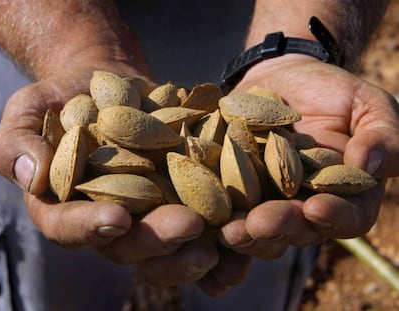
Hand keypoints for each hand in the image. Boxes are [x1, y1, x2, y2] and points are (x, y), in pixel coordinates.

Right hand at [0, 66, 219, 285]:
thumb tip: (31, 175)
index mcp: (66, 206)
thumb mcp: (30, 110)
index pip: (70, 227)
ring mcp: (147, 212)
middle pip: (129, 243)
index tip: (117, 218)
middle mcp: (108, 219)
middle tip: (189, 226)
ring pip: (168, 244)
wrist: (111, 83)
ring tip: (223, 238)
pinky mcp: (179, 196)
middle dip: (158, 238)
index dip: (90, 228)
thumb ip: (17, 142)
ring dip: (195, 246)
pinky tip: (242, 229)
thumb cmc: (66, 96)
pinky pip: (199, 219)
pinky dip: (219, 229)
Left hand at [219, 54, 398, 257]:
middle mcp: (304, 206)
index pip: (347, 217)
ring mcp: (266, 201)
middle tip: (259, 224)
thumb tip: (370, 165)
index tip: (317, 208)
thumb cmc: (333, 92)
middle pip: (295, 230)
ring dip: (243, 234)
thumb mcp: (369, 106)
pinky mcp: (233, 189)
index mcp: (343, 195)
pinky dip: (214, 221)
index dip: (334, 217)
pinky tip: (199, 222)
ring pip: (258, 229)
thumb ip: (383, 136)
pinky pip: (224, 209)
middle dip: (278, 229)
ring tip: (228, 229)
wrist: (286, 76)